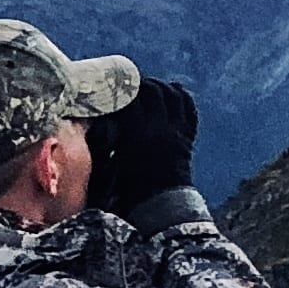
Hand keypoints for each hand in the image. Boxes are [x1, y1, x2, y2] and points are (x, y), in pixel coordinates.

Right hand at [83, 77, 198, 214]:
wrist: (162, 204)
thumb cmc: (132, 189)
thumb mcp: (116, 162)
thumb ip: (110, 138)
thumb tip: (100, 119)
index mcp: (139, 136)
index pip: (131, 100)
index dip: (122, 90)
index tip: (113, 88)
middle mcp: (161, 129)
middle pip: (153, 91)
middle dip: (141, 83)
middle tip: (131, 84)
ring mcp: (177, 131)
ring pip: (173, 95)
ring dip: (160, 86)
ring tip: (149, 86)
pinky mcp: (187, 135)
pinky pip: (188, 107)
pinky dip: (180, 96)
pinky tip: (172, 91)